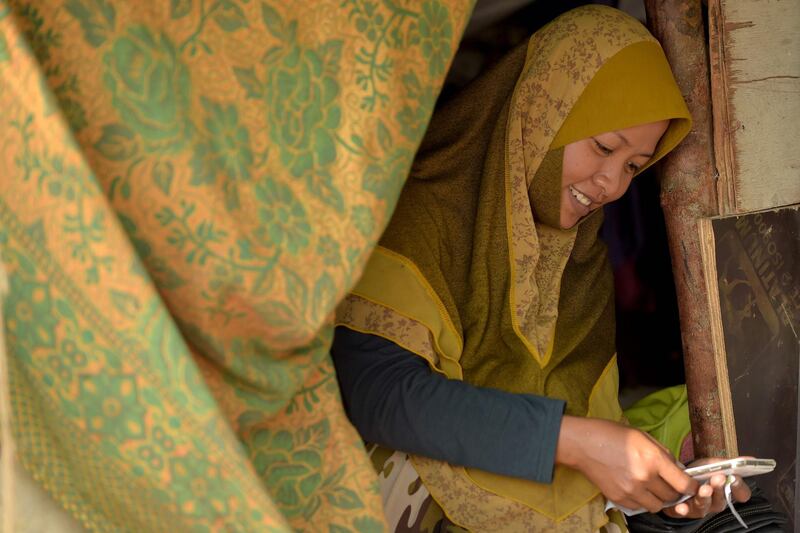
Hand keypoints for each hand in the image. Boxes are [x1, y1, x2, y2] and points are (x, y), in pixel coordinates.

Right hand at [555, 416, 698, 512]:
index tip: (692, 486)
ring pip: (657, 506)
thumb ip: (663, 454)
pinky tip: (636, 488)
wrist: (583, 444)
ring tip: (651, 487)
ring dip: (659, 498)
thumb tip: (677, 469)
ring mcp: (631, 490)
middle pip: (672, 497)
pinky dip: (642, 501)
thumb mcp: (643, 436)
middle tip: (669, 484)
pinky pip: (640, 507)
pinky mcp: (619, 498)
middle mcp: (644, 477)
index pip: (684, 484)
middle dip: (675, 491)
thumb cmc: (612, 435)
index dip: (692, 487)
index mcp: (653, 459)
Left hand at [663, 458, 751, 518]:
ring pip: (704, 507)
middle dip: (719, 489)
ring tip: (703, 488)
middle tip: (718, 478)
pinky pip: (684, 512)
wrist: (676, 477)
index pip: (741, 494)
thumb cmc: (699, 472)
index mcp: (726, 492)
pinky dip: (683, 509)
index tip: (736, 478)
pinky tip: (681, 506)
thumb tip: (751, 459)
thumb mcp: (712, 464)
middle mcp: (715, 503)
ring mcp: (699, 508)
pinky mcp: (683, 510)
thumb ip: (728, 462)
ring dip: (704, 498)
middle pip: (721, 501)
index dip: (739, 487)